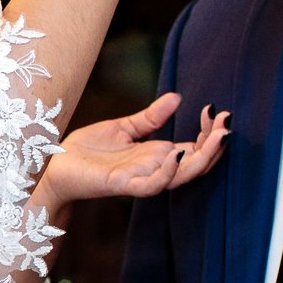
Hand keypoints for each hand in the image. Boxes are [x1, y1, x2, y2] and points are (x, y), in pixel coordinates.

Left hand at [38, 99, 229, 211]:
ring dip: (202, 158)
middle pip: (195, 163)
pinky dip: (168, 172)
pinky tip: (177, 153)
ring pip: (181, 176)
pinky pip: (153, 184)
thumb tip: (177, 98)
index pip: (194, 147)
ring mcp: (141, 178)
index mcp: (156, 155)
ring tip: (217, 137)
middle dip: (214, 145)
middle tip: (227, 125)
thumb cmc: (87, 149)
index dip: (209, 133)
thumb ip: (150, 117)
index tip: (219, 112)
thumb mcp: (123, 127)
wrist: (55, 163)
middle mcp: (154, 168)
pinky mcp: (124, 185)